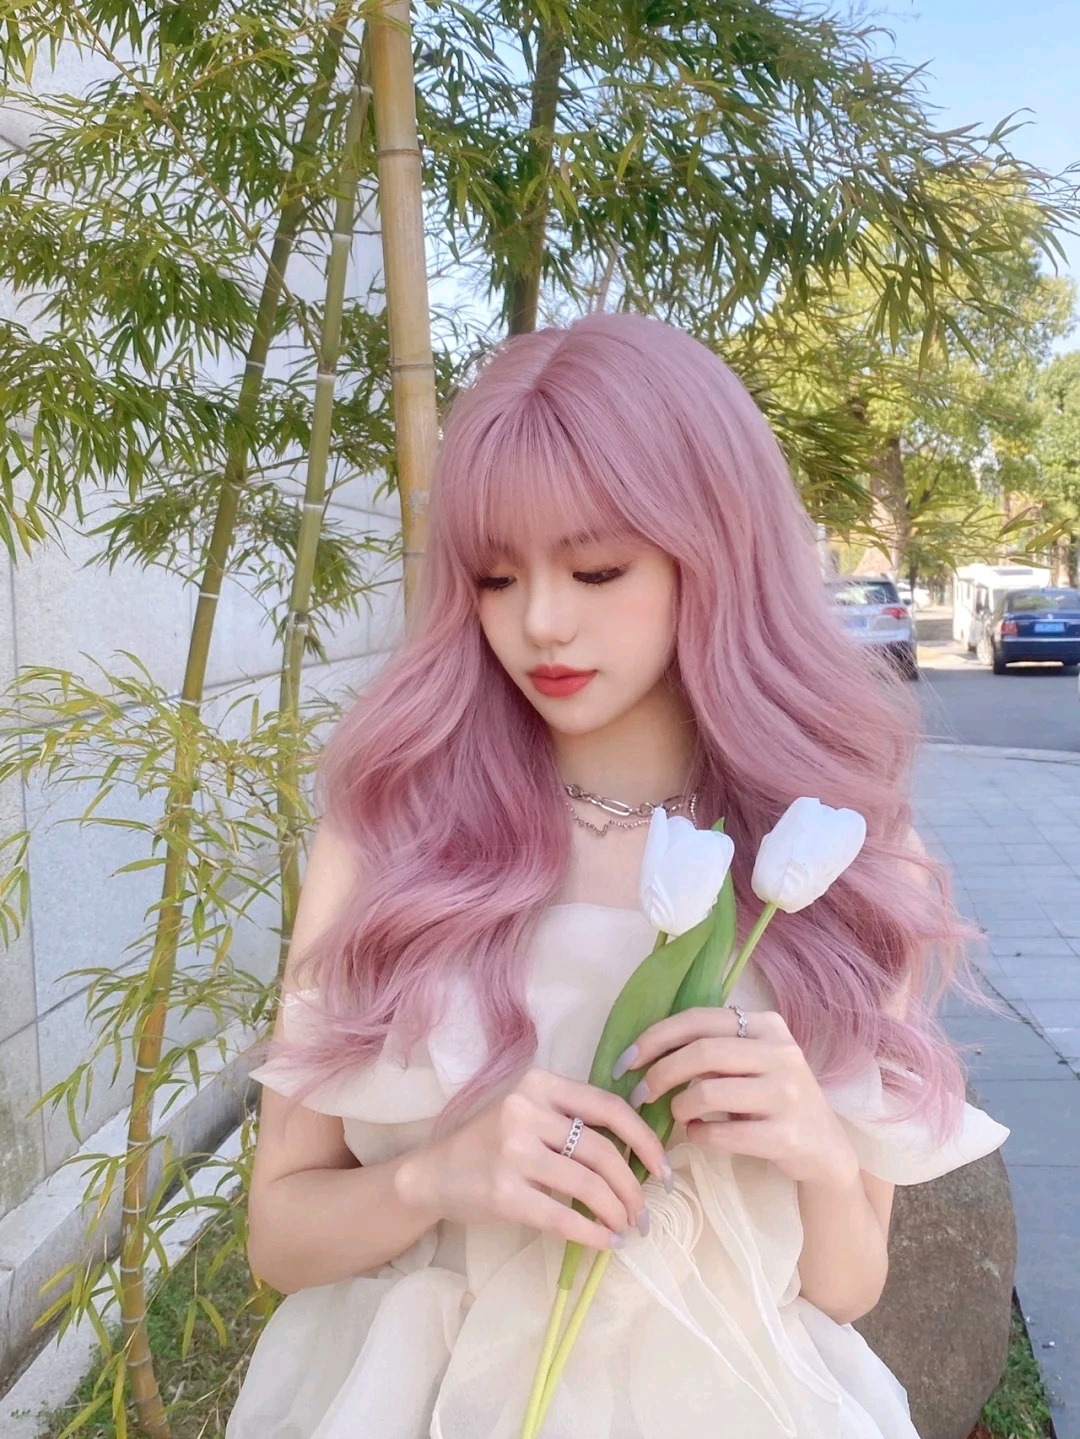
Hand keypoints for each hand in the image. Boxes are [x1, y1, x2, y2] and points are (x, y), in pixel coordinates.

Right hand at [394, 1068, 672, 1251]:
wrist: (434, 1173)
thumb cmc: (491, 1142)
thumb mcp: (529, 1111)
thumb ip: (573, 1118)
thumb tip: (638, 1150)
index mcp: (540, 1084)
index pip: (609, 1107)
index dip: (644, 1139)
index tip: (663, 1167)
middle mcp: (526, 1111)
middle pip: (603, 1149)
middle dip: (633, 1186)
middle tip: (645, 1211)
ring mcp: (513, 1152)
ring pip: (588, 1184)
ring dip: (617, 1211)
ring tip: (627, 1227)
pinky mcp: (503, 1193)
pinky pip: (562, 1216)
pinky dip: (592, 1233)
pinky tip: (606, 1242)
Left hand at [621, 1007, 859, 1188]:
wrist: (824, 1148)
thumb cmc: (773, 1099)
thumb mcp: (752, 1063)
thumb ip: (713, 1050)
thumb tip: (647, 1054)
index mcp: (768, 1025)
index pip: (699, 1018)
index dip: (656, 1037)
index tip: (626, 1059)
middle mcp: (781, 1053)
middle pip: (702, 1053)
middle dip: (660, 1073)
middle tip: (641, 1093)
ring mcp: (787, 1094)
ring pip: (708, 1092)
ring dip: (679, 1107)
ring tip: (677, 1115)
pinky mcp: (786, 1135)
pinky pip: (722, 1134)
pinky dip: (699, 1135)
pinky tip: (699, 1134)